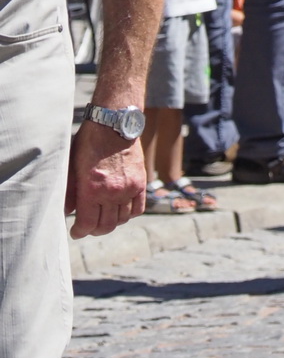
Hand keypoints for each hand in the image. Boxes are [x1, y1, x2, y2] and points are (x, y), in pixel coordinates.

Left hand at [64, 121, 146, 237]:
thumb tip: (67, 212)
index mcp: (92, 189)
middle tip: (88, 227)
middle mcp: (112, 192)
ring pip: (122, 220)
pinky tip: (119, 210)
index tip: (75, 232)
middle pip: (106, 226)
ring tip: (103, 218)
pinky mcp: (141, 183)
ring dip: (111, 223)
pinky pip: (138, 208)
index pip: (87, 224)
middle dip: (94, 231)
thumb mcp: (72, 167)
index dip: (79, 232)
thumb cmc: (89, 144)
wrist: (114, 125)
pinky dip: (128, 214)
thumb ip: (70, 192)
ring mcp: (129, 188)